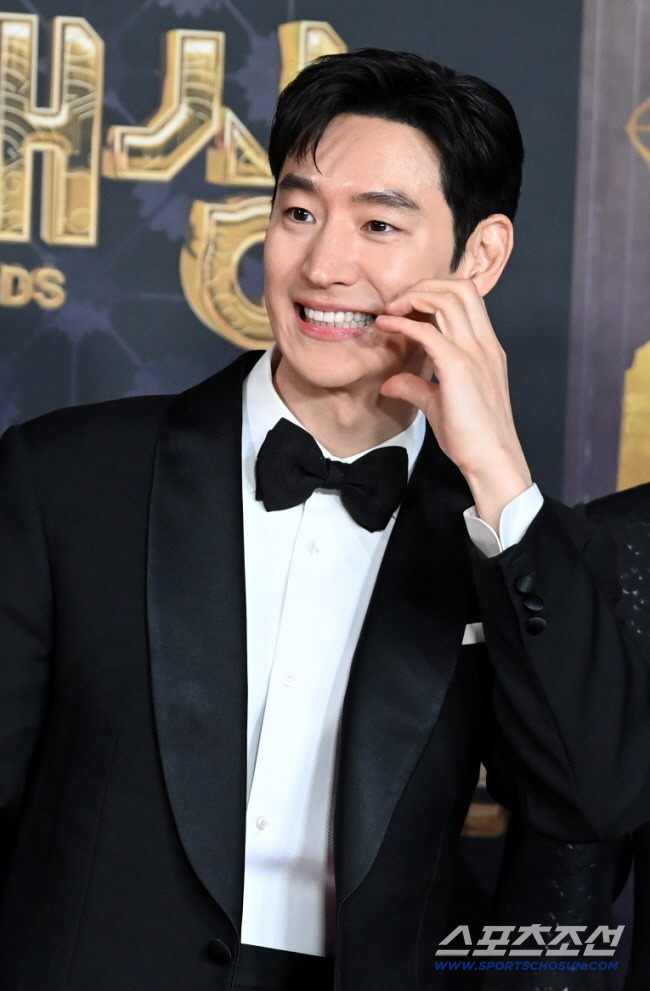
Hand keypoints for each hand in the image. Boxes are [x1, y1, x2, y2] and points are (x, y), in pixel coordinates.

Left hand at [376, 279, 531, 530]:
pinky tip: (385, 326)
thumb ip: (416, 387)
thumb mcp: (439, 404)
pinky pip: (428, 330)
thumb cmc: (472, 437)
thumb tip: (390, 382)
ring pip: (448, 298)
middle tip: (396, 302)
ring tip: (390, 309)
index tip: (408, 306)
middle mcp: (484, 344)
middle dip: (424, 284)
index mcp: (487, 347)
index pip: (467, 297)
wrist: (492, 460)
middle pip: (460, 286)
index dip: (435, 291)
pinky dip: (403, 323)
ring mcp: (474, 353)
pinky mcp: (458, 367)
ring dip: (414, 297)